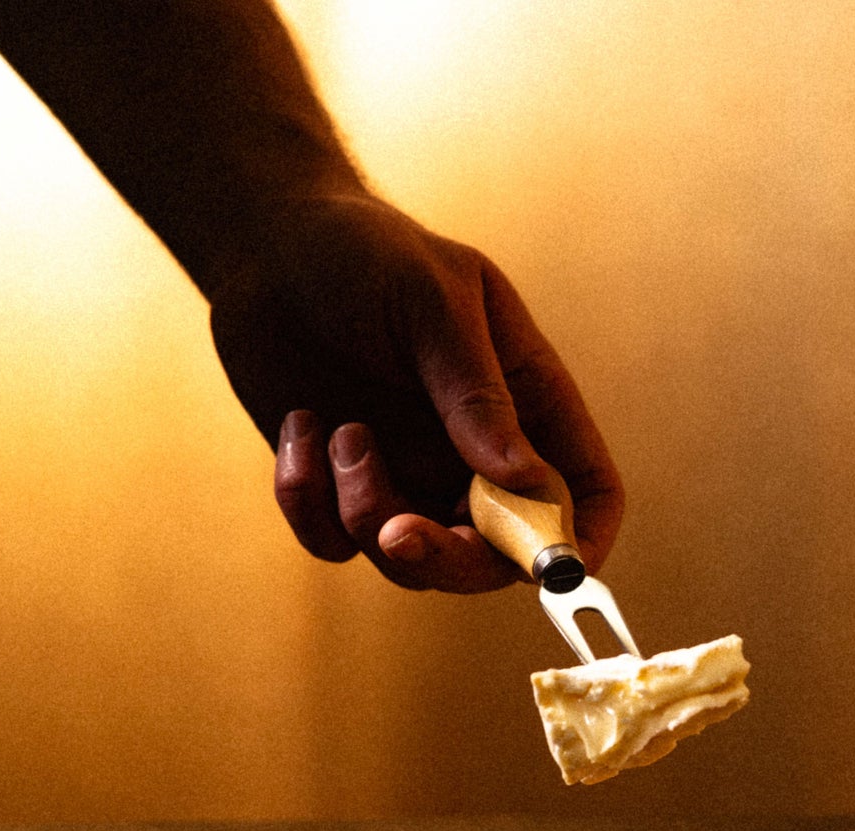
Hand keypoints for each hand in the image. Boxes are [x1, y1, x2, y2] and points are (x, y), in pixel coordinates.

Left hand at [208, 191, 622, 591]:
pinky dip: (308, 502)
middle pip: (497, 556)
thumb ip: (476, 393)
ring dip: (366, 512)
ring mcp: (410, 477)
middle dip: (450, 559)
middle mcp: (476, 456)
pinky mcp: (341, 487)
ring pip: (411, 560)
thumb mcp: (433, 303)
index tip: (551, 567)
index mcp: (528, 404)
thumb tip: (526, 480)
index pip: (586, 493)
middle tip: (398, 533)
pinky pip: (334, 543)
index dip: (579, 541)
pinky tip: (299, 426)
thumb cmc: (366, 252)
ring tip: (341, 430)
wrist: (267, 239)